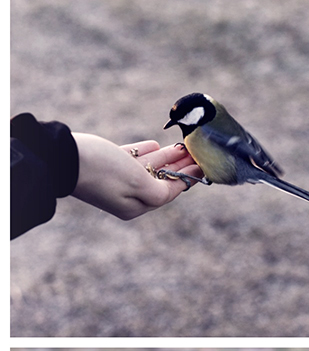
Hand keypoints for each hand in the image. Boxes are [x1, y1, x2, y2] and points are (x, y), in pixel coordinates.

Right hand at [72, 134, 202, 217]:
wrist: (62, 158)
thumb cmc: (102, 170)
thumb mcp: (137, 182)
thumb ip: (161, 190)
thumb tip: (176, 189)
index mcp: (136, 205)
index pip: (170, 191)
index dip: (189, 177)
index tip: (204, 164)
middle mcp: (127, 196)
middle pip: (161, 179)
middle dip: (180, 166)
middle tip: (197, 151)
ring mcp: (116, 181)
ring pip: (148, 168)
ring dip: (166, 156)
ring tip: (183, 144)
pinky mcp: (106, 166)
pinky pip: (132, 159)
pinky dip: (146, 153)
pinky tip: (155, 145)